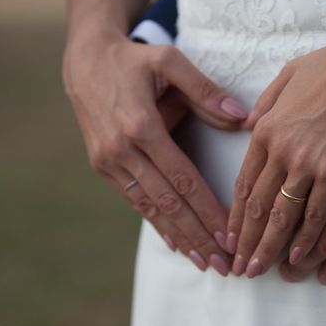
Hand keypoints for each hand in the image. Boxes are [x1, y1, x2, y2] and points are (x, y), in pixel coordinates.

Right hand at [63, 28, 248, 274]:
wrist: (84, 60)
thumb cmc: (135, 60)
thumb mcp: (170, 61)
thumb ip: (205, 90)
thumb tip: (241, 116)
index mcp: (141, 126)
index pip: (183, 179)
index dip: (208, 211)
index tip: (231, 236)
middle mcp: (121, 150)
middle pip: (168, 203)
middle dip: (198, 237)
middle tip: (224, 265)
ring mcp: (108, 162)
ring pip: (150, 209)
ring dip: (179, 238)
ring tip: (205, 263)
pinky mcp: (103, 167)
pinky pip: (135, 202)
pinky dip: (157, 224)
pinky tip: (176, 244)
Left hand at [226, 12, 325, 277]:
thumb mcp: (289, 75)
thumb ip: (265, 103)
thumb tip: (247, 122)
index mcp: (265, 129)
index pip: (242, 182)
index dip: (235, 215)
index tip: (229, 237)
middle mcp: (279, 149)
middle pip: (255, 204)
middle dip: (244, 240)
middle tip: (236, 267)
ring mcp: (306, 162)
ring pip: (280, 215)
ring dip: (267, 247)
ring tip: (257, 271)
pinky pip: (317, 214)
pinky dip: (305, 239)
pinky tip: (296, 258)